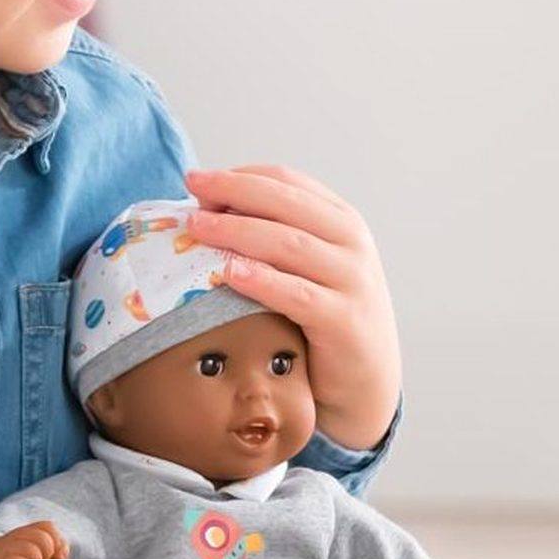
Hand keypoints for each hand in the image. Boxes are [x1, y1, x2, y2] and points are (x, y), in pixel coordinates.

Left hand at [182, 164, 400, 451]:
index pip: (287, 181)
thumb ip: (274, 238)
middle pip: (285, 202)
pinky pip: (297, 295)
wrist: (367, 382)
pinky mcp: (344, 320)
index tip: (199, 181)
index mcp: (340, 220)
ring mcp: (352, 280)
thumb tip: (207, 212)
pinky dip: (262, 280)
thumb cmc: (323, 320)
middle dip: (233, 190)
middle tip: (192, 188)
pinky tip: (229, 272)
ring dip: (237, 230)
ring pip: (289, 243)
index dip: (240, 176)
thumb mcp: (307, 268)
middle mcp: (351, 243)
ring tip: (198, 227)